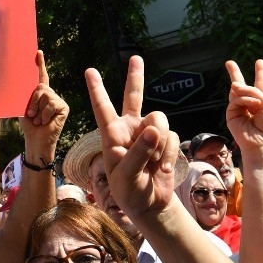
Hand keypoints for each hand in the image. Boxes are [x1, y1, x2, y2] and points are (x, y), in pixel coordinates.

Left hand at [20, 51, 66, 163]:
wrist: (36, 141)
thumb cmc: (28, 126)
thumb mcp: (22, 107)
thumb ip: (25, 95)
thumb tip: (19, 84)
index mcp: (40, 94)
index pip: (41, 76)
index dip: (40, 64)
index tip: (38, 52)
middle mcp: (51, 95)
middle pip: (40, 86)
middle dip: (32, 100)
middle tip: (30, 114)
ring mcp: (58, 100)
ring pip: (45, 94)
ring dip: (37, 109)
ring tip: (38, 120)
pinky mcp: (64, 107)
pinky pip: (51, 103)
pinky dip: (44, 114)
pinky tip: (45, 122)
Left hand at [86, 56, 176, 218]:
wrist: (150, 204)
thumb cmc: (129, 191)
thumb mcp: (126, 176)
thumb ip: (138, 152)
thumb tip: (153, 128)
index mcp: (112, 135)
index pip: (102, 109)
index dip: (97, 90)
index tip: (89, 71)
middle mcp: (130, 128)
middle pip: (133, 97)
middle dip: (135, 77)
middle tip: (135, 58)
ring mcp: (149, 133)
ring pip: (159, 120)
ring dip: (159, 143)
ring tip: (153, 163)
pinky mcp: (166, 141)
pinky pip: (173, 137)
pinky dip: (169, 154)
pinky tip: (161, 167)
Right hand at [224, 60, 262, 156]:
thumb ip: (253, 93)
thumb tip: (233, 85)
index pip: (261, 86)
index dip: (260, 74)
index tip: (259, 62)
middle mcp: (251, 106)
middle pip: (242, 87)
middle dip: (235, 74)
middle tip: (229, 62)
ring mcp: (240, 111)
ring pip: (237, 92)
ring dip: (248, 92)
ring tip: (257, 103)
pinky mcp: (232, 116)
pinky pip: (235, 101)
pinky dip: (245, 100)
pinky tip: (253, 105)